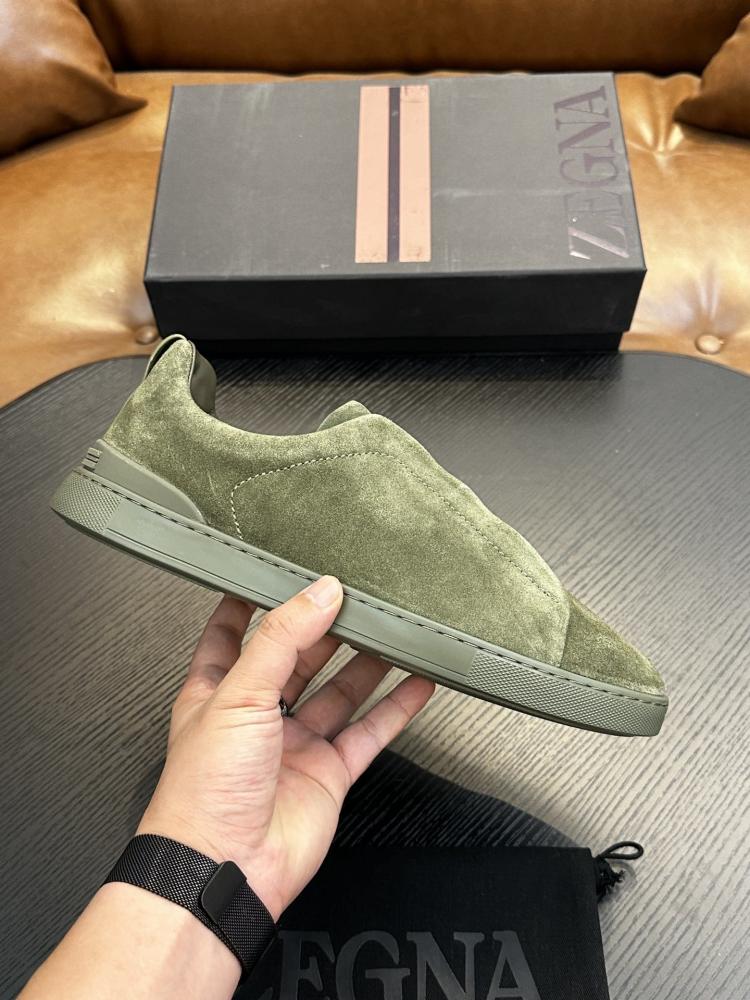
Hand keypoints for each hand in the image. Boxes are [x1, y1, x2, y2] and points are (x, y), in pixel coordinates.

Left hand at [137, 576, 433, 919]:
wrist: (225, 867)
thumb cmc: (204, 791)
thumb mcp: (238, 694)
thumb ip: (281, 638)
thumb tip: (319, 592)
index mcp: (218, 692)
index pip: (232, 635)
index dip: (251, 603)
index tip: (276, 571)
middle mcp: (257, 717)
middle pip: (298, 659)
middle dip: (325, 628)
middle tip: (358, 596)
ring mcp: (295, 745)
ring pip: (339, 693)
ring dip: (366, 663)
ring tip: (394, 629)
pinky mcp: (328, 774)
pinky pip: (368, 733)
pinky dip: (395, 709)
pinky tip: (416, 684)